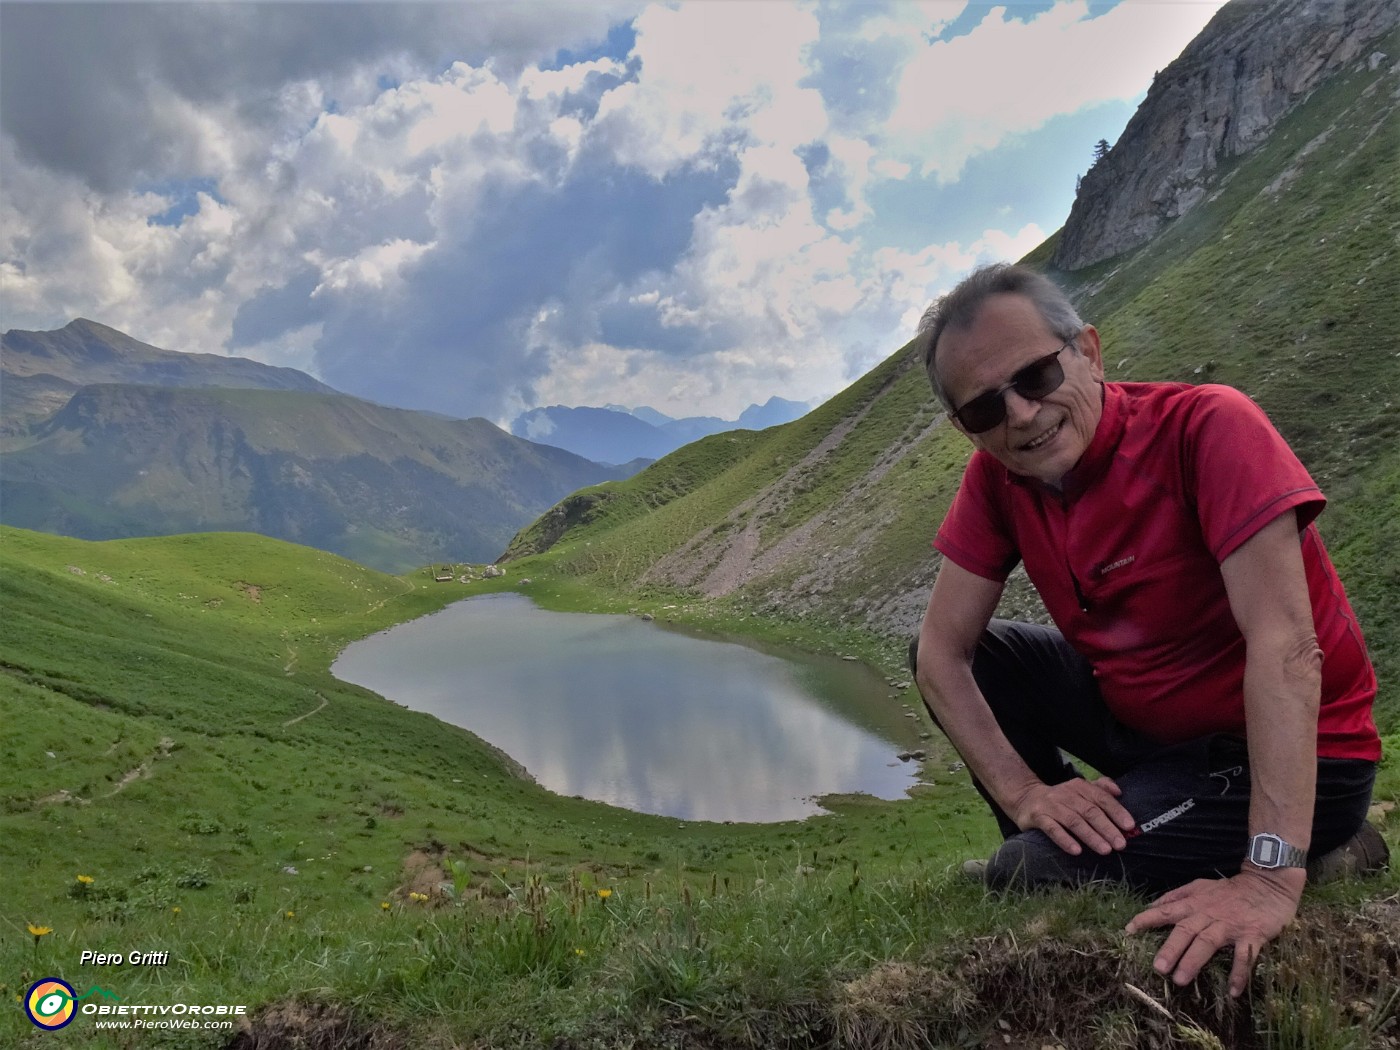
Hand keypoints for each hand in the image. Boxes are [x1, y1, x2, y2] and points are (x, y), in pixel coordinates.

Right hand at [1008, 777, 1135, 855]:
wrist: (1026, 797)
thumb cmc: (1061, 798)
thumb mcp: (1080, 789)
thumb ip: (1100, 788)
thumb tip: (1119, 791)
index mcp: (1080, 787)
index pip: (1101, 798)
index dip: (1117, 811)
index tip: (1130, 826)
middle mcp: (1066, 794)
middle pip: (1090, 811)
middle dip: (1107, 828)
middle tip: (1121, 844)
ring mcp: (1052, 806)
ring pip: (1074, 821)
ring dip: (1091, 836)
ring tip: (1105, 850)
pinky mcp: (1038, 817)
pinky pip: (1052, 829)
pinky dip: (1065, 840)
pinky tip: (1076, 851)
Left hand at [1124, 867, 1302, 996]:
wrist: (1268, 884)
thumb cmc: (1230, 890)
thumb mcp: (1200, 886)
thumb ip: (1176, 896)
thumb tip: (1151, 906)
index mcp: (1195, 903)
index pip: (1166, 910)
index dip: (1147, 919)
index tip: (1128, 930)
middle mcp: (1209, 914)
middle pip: (1186, 930)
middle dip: (1170, 948)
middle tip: (1157, 967)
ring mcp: (1230, 925)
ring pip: (1208, 942)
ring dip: (1194, 960)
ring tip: (1180, 980)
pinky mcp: (1253, 934)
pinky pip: (1245, 955)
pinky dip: (1239, 973)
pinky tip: (1233, 991)